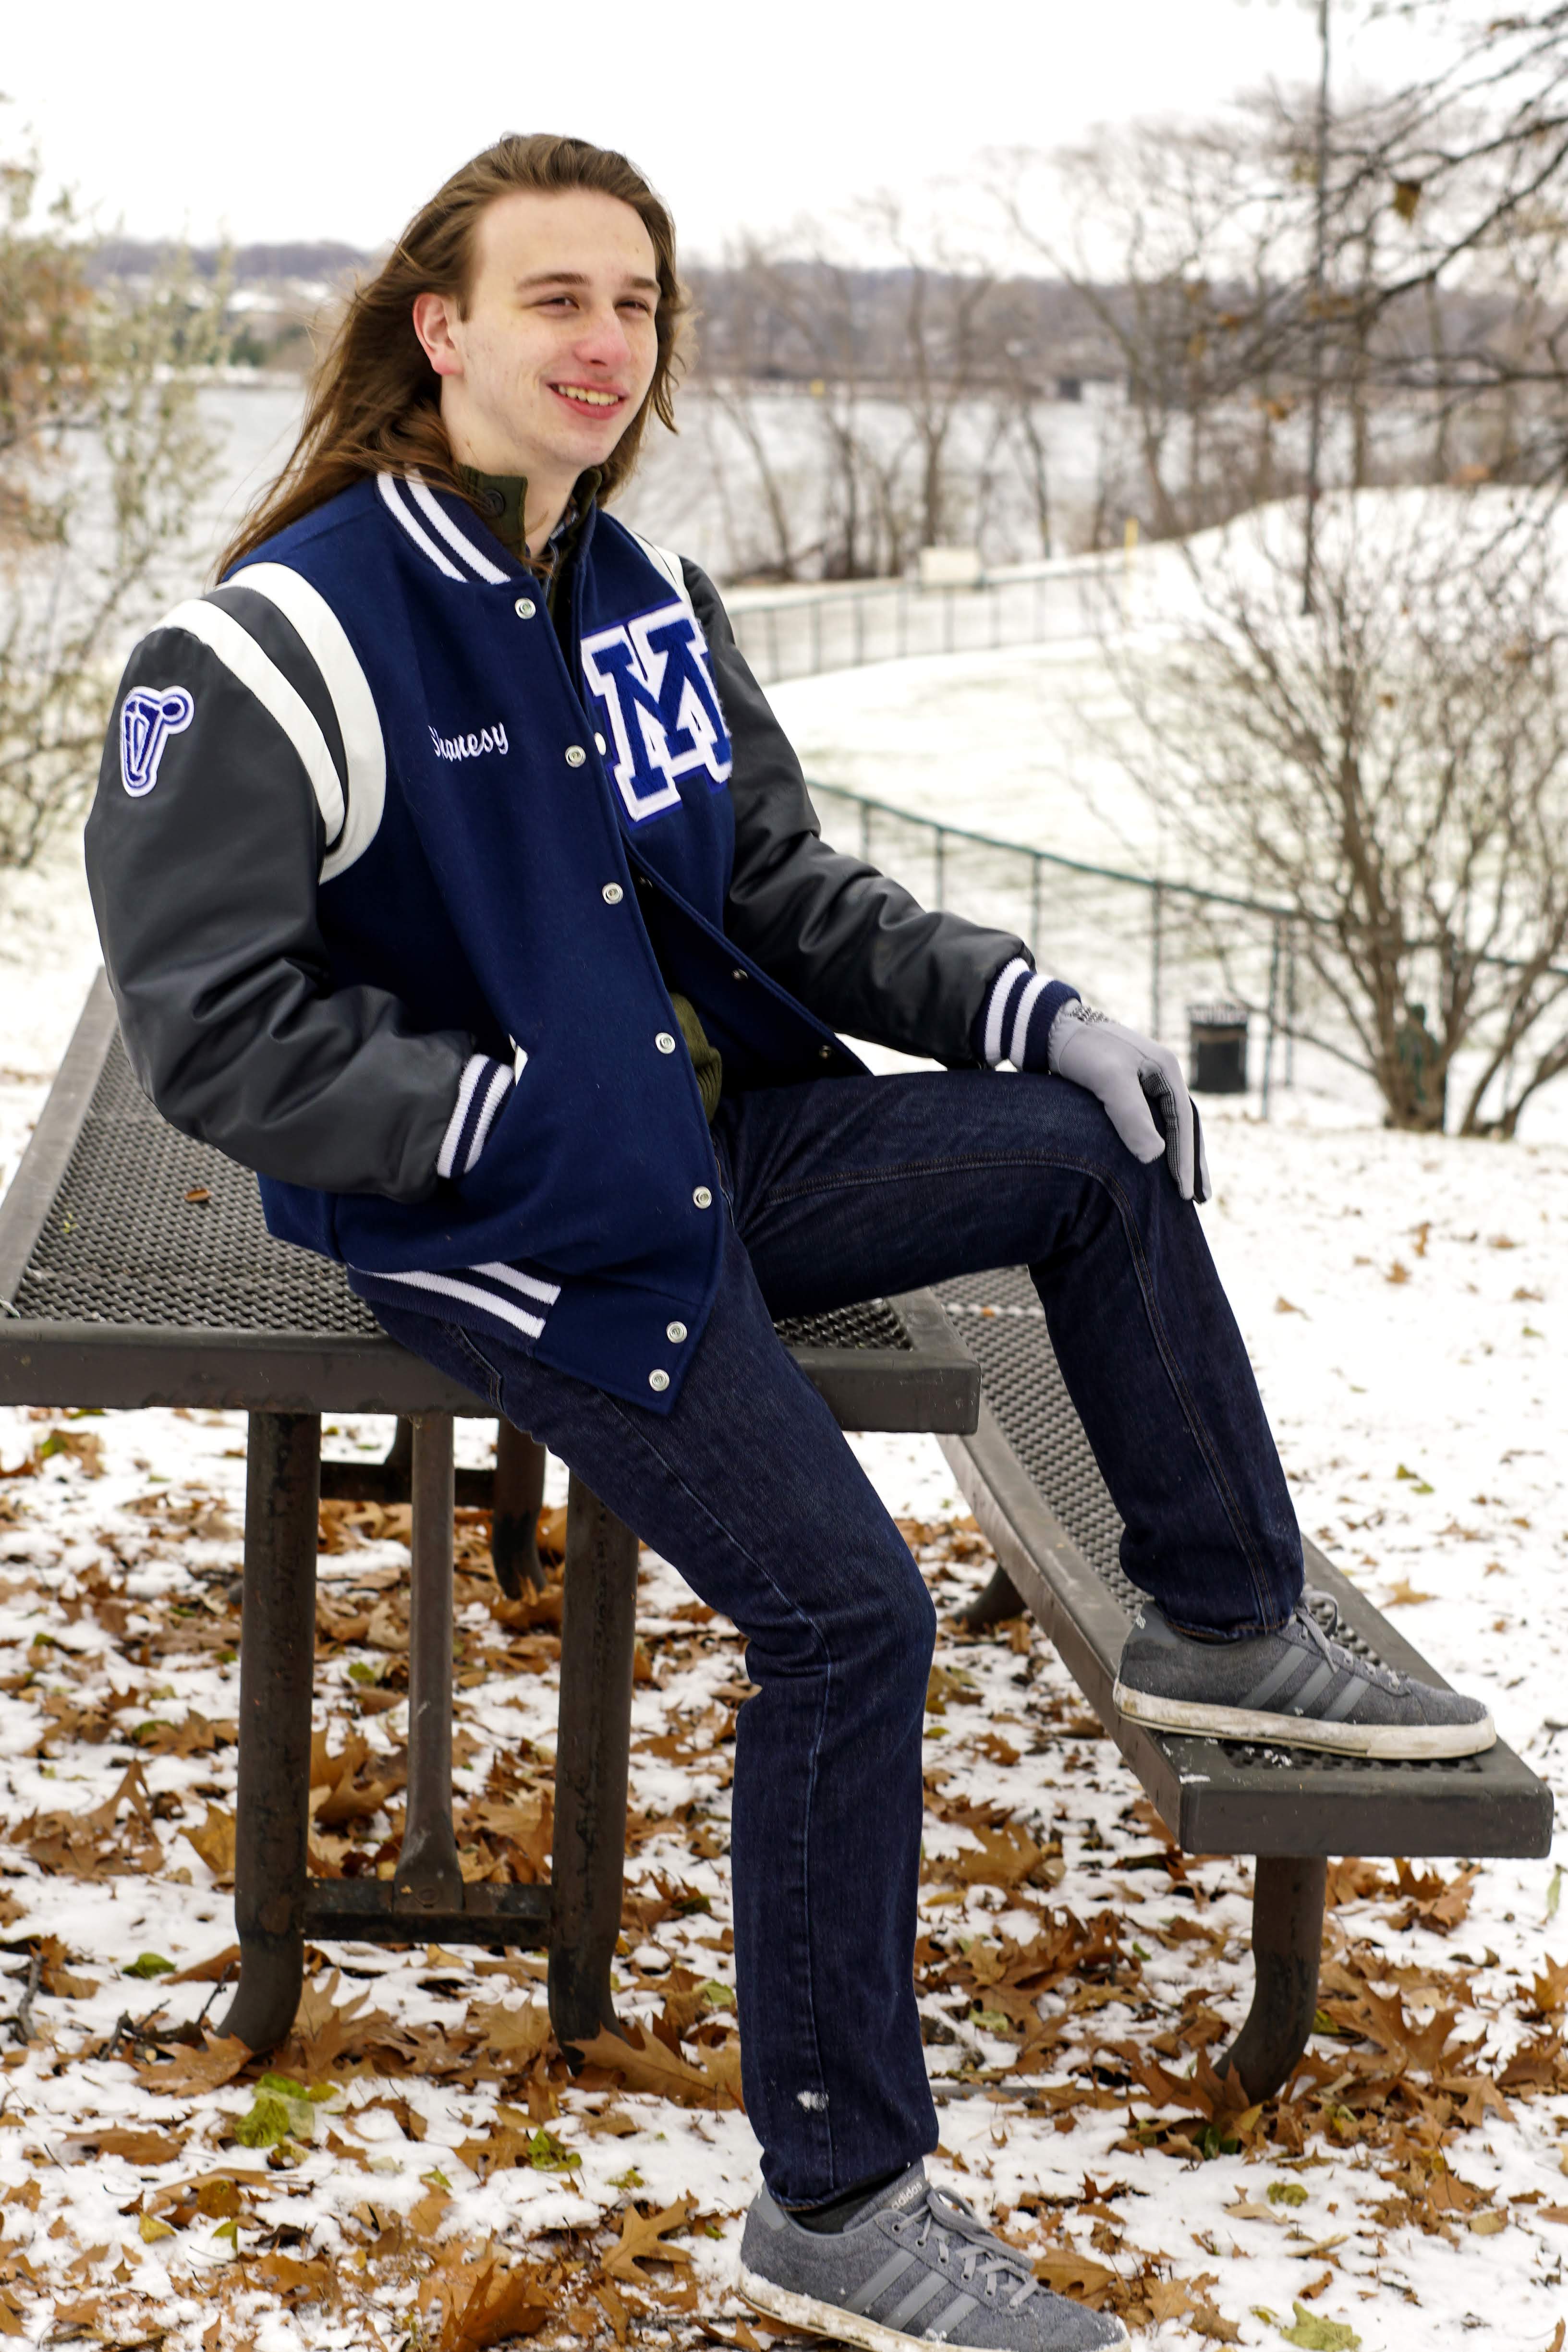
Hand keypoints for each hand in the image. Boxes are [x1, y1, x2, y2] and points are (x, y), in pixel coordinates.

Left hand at [1046, 1002, 1209, 1202]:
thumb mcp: (1107, 1079)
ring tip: (1182, 1186)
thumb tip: (1155, 1156)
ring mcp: (1145, 1081)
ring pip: (1169, 1125)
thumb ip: (1131, 1115)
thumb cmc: (1081, 1050)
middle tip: (1200, 1198)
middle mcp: (1161, 1075)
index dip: (1186, 1160)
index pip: (1184, 1123)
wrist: (1050, 1028)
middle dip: (1192, 1162)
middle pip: (1184, 1125)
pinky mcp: (1126, 1088)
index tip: (1186, 1194)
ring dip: (1177, 1156)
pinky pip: (1150, 1122)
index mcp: (1166, 1070)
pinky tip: (1152, 1163)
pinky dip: (1155, 1144)